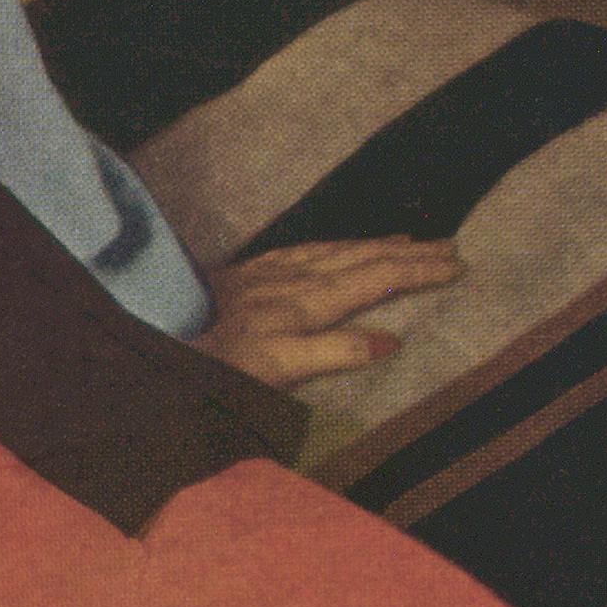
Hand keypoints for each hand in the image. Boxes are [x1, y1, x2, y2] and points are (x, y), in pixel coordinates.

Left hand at [198, 236, 462, 389]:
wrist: (150, 338)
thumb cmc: (211, 364)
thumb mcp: (275, 368)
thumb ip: (332, 352)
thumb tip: (389, 342)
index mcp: (303, 303)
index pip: (374, 280)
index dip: (417, 271)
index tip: (457, 266)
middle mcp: (290, 281)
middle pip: (362, 259)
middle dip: (409, 252)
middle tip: (452, 247)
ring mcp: (266, 274)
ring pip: (334, 250)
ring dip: (375, 244)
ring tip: (409, 239)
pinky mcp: (244, 275)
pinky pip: (302, 251)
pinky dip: (333, 245)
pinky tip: (338, 246)